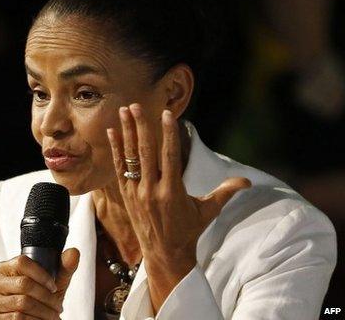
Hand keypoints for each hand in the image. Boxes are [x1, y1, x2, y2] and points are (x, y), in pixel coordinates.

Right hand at [0, 248, 79, 319]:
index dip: (42, 275)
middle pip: (24, 284)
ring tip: (54, 317)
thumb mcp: (52, 285)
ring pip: (22, 303)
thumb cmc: (38, 301)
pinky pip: (16, 319)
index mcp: (4, 268)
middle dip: (47, 298)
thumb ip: (63, 268)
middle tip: (58, 308)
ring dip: (44, 313)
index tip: (54, 288)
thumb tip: (74, 252)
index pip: (22, 262)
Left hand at [106, 104, 250, 311]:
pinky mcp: (126, 195)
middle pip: (145, 152)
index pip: (169, 156)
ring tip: (123, 111)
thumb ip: (225, 192)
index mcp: (172, 192)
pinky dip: (115, 150)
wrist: (164, 255)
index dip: (167, 134)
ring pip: (130, 158)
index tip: (165, 114)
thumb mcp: (208, 212)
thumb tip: (248, 181)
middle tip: (135, 105)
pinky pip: (119, 169)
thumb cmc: (189, 231)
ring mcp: (136, 193)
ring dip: (126, 133)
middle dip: (140, 127)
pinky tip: (112, 132)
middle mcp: (151, 191)